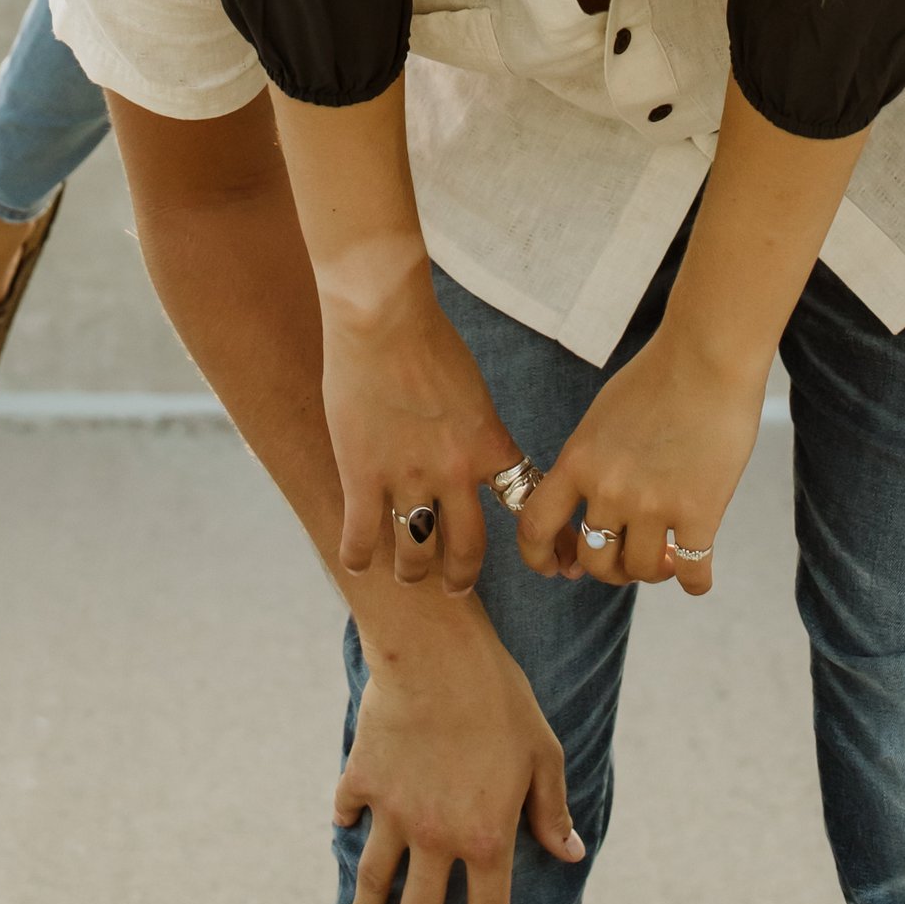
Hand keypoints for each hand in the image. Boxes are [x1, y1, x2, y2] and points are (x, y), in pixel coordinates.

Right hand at [325, 277, 526, 592]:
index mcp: (488, 445)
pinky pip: (363, 536)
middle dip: (463, 575)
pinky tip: (359, 563)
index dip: (537, 538)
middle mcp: (454, 472)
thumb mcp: (471, 390)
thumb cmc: (427, 338)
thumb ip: (474, 429)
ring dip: (413, 570)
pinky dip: (360, 557)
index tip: (545, 560)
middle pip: (468, 548)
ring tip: (409, 573)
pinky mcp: (362, 476)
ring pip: (416, 553)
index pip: (522, 502)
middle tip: (456, 586)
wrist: (383, 317)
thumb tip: (475, 453)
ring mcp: (407, 478)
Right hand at [337, 595, 582, 903]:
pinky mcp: (363, 780)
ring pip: (376, 879)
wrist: (436, 657)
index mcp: (486, 838)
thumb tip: (571, 853)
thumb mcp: (543, 755)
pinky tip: (346, 832)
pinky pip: (350, 813)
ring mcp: (393, 812)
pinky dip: (347, 826)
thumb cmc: (500, 701)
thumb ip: (551, 811)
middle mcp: (436, 838)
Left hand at [516, 323, 760, 591]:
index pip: (536, 526)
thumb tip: (590, 504)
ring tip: (664, 557)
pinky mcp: (699, 513)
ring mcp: (653, 505)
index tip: (557, 568)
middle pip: (593, 560)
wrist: (707, 357)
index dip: (540, 557)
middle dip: (609, 568)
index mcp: (578, 461)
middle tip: (626, 559)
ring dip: (651, 572)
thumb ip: (591, 462)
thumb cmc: (657, 377)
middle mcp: (609, 489)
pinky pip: (691, 573)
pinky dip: (694, 582)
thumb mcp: (601, 418)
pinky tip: (697, 576)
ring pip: (640, 570)